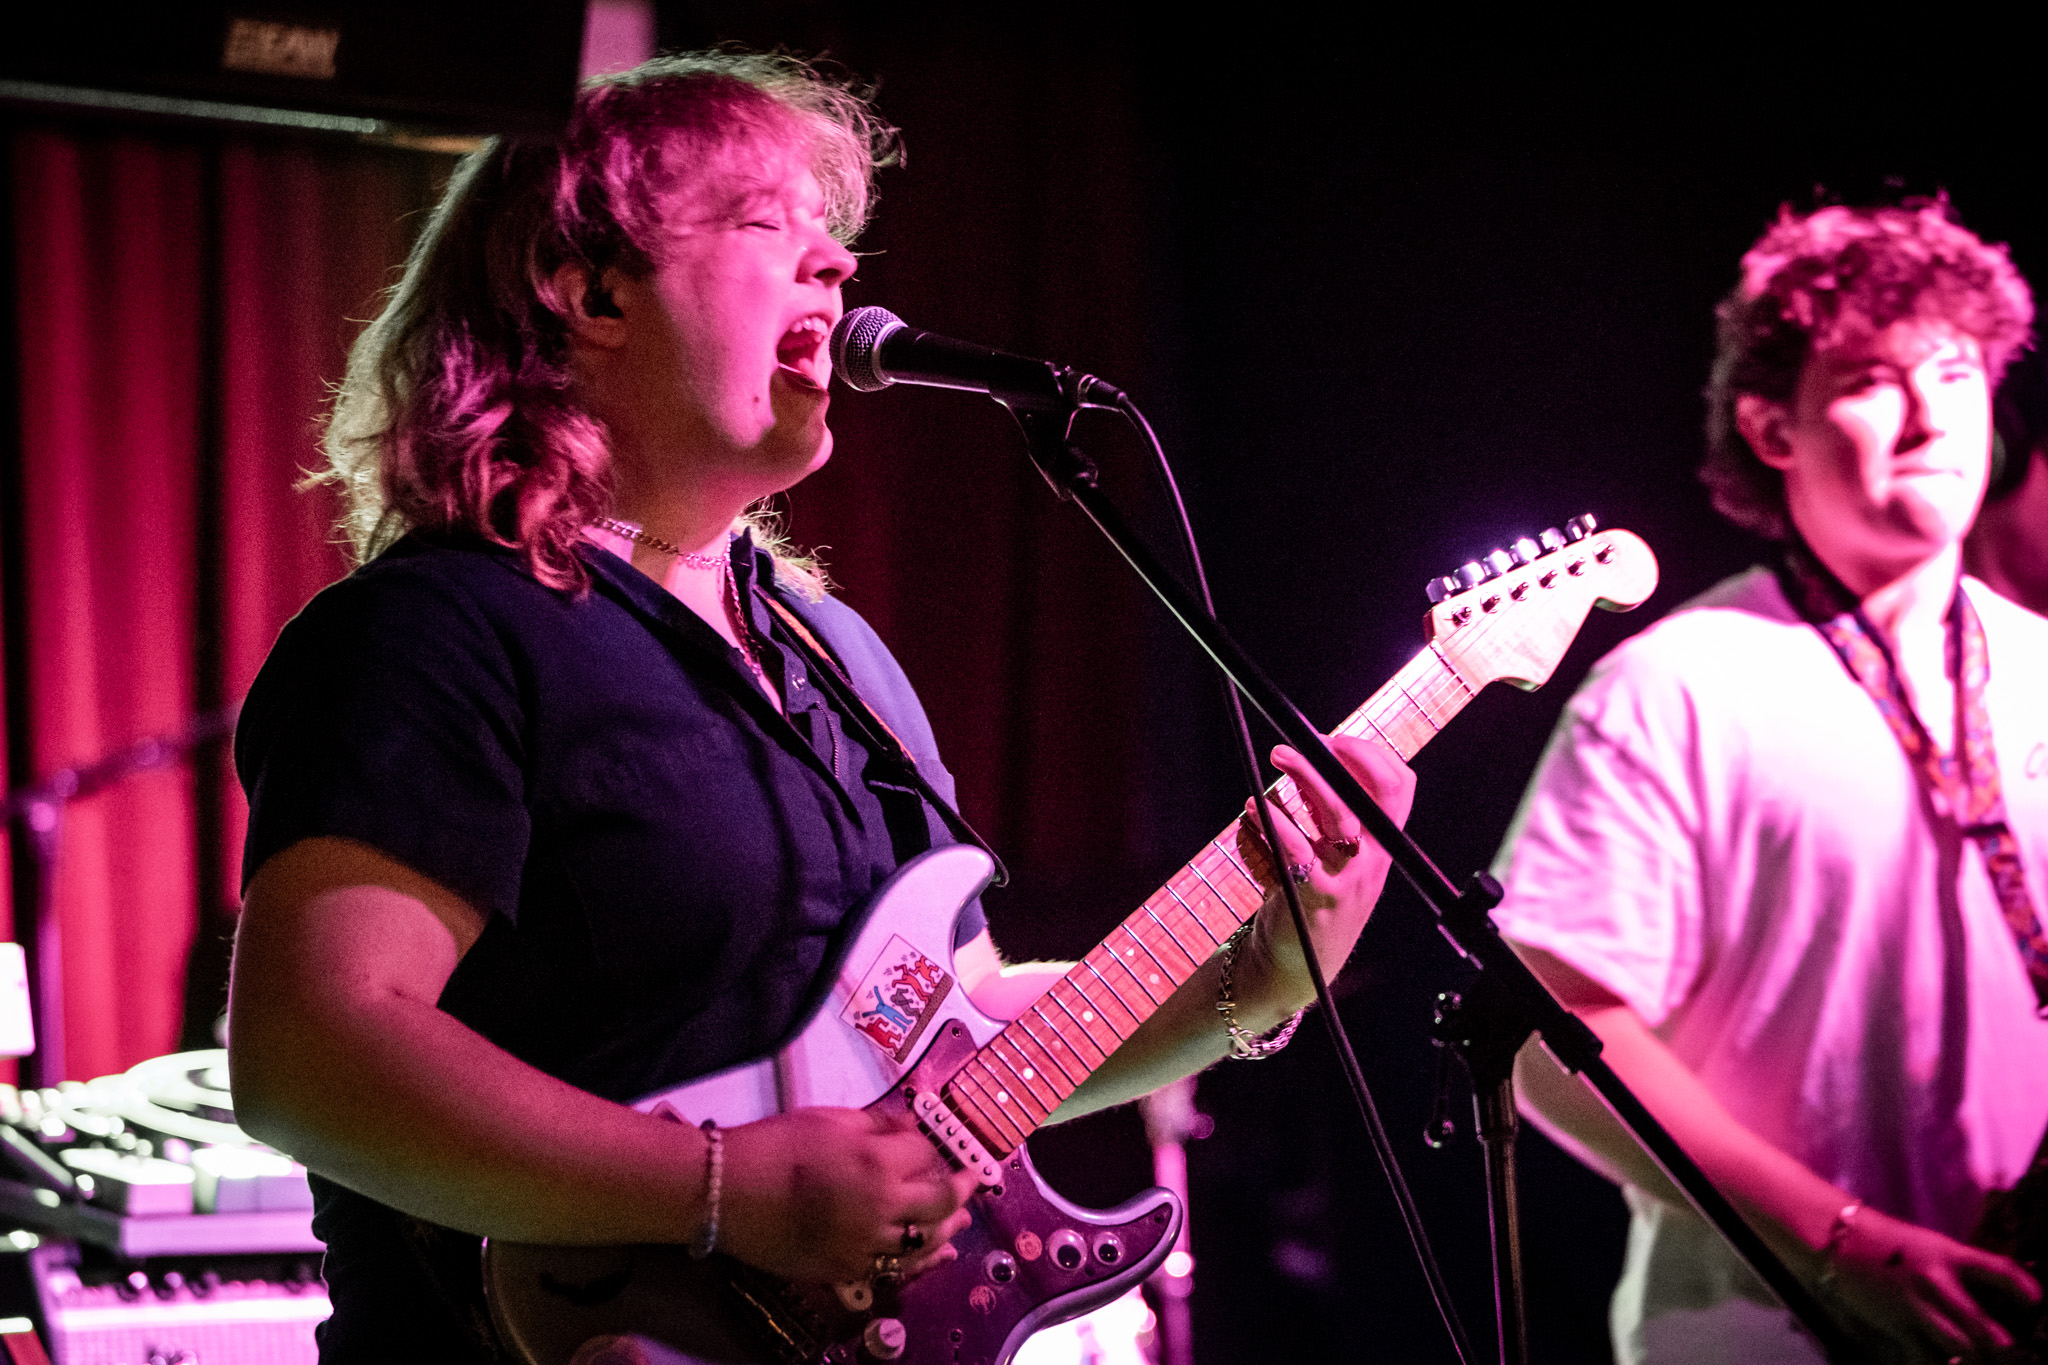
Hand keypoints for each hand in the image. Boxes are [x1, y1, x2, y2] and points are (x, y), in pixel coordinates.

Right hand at [715, 1107, 978, 1282]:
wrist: (727, 1192)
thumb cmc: (774, 1147)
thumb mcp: (830, 1118)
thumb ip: (877, 1123)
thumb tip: (907, 1125)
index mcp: (877, 1161)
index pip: (926, 1154)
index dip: (934, 1148)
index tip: (937, 1145)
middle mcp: (881, 1205)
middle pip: (941, 1201)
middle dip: (960, 1189)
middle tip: (971, 1180)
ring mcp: (866, 1243)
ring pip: (927, 1241)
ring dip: (950, 1227)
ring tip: (961, 1218)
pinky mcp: (848, 1269)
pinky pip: (898, 1269)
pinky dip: (923, 1261)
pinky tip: (938, 1253)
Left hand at [1233, 735, 1414, 1018]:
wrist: (1296, 966)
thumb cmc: (1311, 899)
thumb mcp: (1329, 852)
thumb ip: (1324, 811)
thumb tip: (1309, 757)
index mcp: (1382, 844)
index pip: (1400, 786)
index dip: (1370, 754)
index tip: (1334, 739)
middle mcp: (1372, 860)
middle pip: (1369, 795)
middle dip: (1334, 759)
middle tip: (1292, 746)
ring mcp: (1347, 880)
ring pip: (1336, 816)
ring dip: (1303, 780)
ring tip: (1275, 764)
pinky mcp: (1314, 898)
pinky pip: (1294, 850)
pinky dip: (1271, 824)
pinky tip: (1253, 812)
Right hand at [1822, 1205, 2039, 1363]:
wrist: (1836, 1238)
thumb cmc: (1889, 1243)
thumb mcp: (1930, 1246)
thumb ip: (1959, 1270)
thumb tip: (1993, 1295)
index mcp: (1948, 1254)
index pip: (1999, 1271)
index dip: (2025, 1289)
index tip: (2038, 1304)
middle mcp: (1936, 1281)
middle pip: (1982, 1325)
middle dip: (2004, 1346)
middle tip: (2012, 1351)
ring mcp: (1915, 1305)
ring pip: (1959, 1347)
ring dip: (1975, 1359)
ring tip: (1982, 1361)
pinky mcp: (1895, 1324)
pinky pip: (1925, 1356)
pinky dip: (1939, 1363)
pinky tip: (1945, 1362)